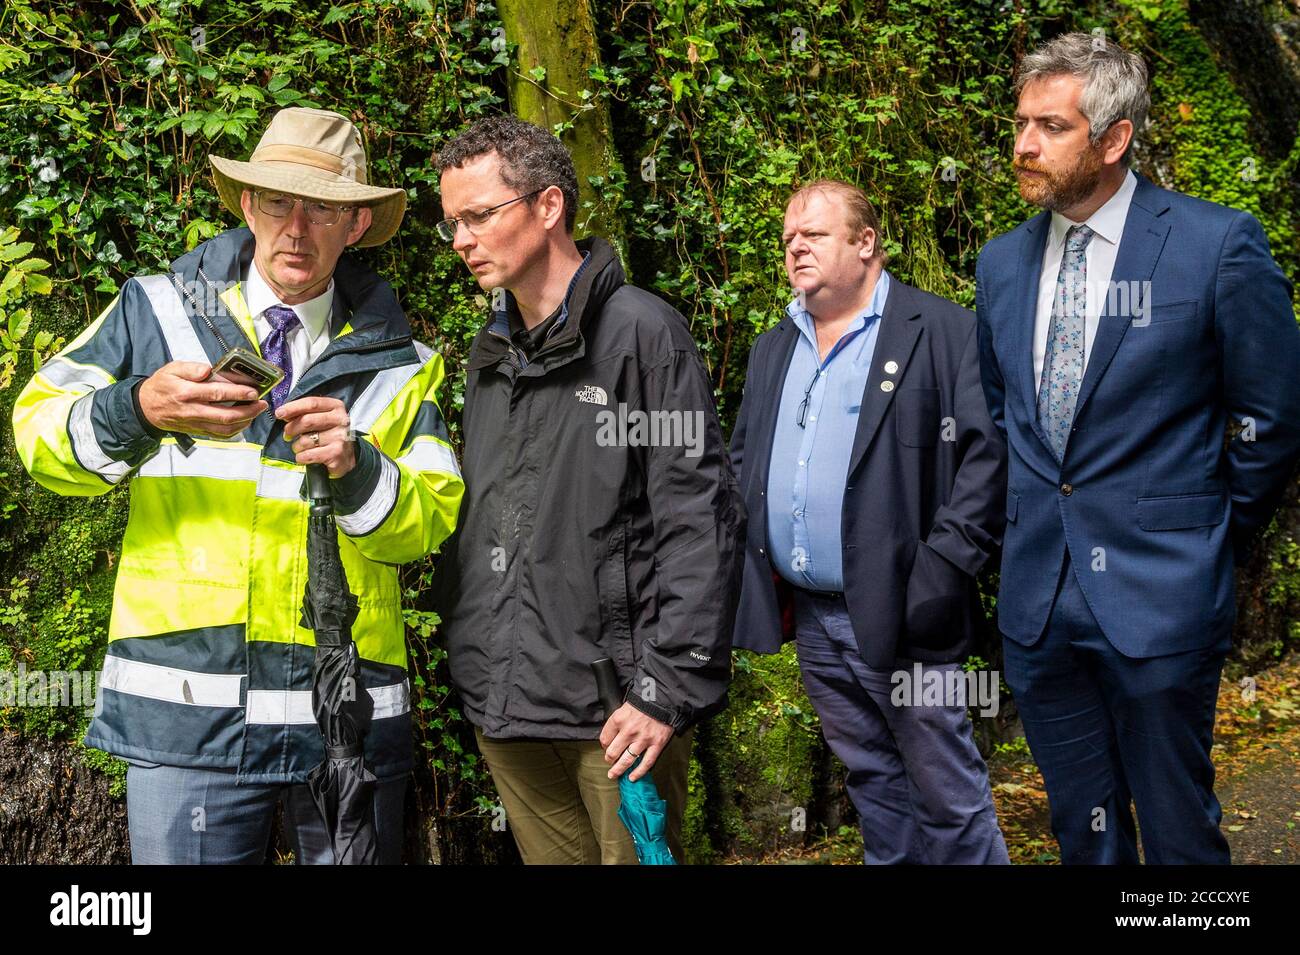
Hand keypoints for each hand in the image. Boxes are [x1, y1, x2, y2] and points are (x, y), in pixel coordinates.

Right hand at [137, 361, 266, 437]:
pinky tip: (245, 421)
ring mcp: (196, 423)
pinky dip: (236, 430)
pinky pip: (220, 434)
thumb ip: (190, 368)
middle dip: (248, 410)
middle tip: (262, 403)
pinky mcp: (198, 430)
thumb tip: (208, 369)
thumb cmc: (162, 386)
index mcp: (186, 392)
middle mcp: (192, 410)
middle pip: (225, 415)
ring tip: (257, 411)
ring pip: (225, 428)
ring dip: (245, 421)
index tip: (253, 391)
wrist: (146, 408)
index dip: (237, 393)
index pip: (216, 393)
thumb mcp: (172, 369)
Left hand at [276, 395, 355, 477]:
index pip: (312, 403)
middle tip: (287, 435)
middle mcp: (341, 420)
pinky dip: (301, 457)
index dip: (293, 407)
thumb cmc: (328, 435)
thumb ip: (305, 413)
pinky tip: (305, 456)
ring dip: (297, 446)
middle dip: (291, 429)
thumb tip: (283, 413)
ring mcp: (340, 437)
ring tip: (301, 448)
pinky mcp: (336, 453)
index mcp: (336, 407)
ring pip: (305, 440)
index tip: (279, 413)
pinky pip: (307, 455)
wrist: (345, 458)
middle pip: (307, 421)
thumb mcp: (321, 418)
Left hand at [599, 702, 673, 781]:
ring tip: (613, 774)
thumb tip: (610, 738)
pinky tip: (632, 777)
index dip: (604, 745)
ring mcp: (643, 739)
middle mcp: (629, 731)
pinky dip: (638, 773)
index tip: (606, 747)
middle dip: (609, 759)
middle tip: (609, 761)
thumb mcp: (623, 708)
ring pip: (627, 760)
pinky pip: (646, 763)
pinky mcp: (657, 744)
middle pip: (613, 752)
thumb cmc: (643, 703)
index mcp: (619, 719)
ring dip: (618, 770)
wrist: (663, 699)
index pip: (604, 739)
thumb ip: (616, 722)